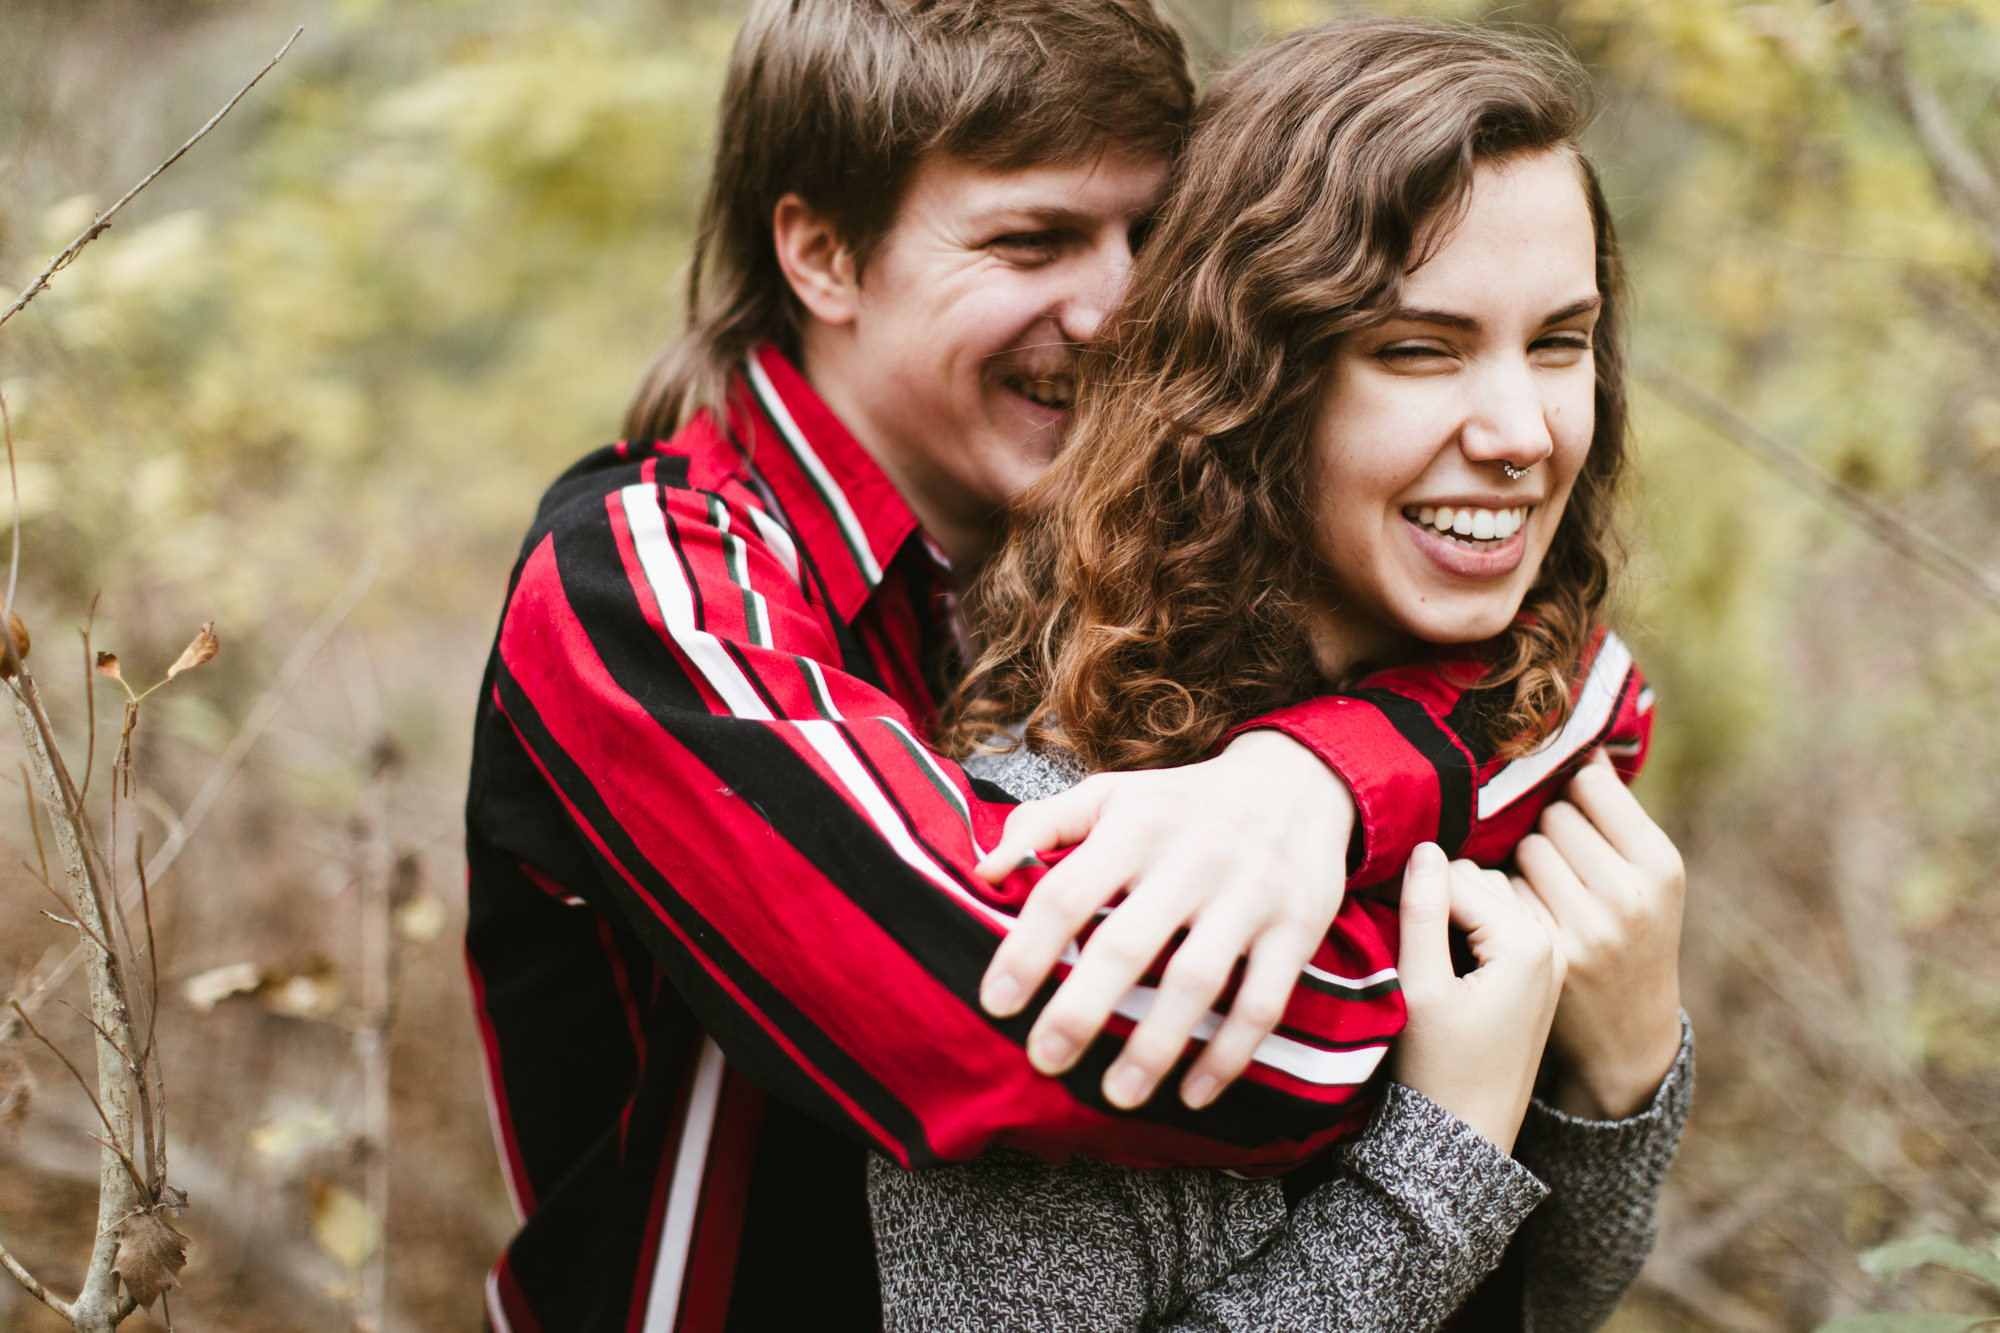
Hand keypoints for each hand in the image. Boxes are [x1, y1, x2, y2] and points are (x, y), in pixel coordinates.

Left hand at [974, 730, 1354, 1109]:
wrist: (1299, 782)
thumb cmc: (1183, 802)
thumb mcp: (1112, 793)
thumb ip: (1044, 823)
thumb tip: (986, 871)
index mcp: (1136, 824)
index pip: (1067, 892)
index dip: (1027, 950)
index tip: (996, 1002)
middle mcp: (1193, 857)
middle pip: (1126, 945)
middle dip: (1080, 1011)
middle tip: (1044, 1060)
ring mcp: (1250, 894)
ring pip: (1196, 982)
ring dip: (1154, 1047)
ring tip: (1118, 1095)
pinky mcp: (1297, 928)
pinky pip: (1263, 1002)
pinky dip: (1228, 1055)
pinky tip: (1193, 1094)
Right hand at [1393, 845, 1563, 1152]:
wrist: (1469, 1136)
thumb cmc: (1438, 1068)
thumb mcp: (1421, 987)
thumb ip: (1422, 912)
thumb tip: (1423, 848)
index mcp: (1526, 942)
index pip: (1457, 877)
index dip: (1409, 889)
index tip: (1377, 913)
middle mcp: (1549, 942)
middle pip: (1478, 880)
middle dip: (1435, 896)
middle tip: (1395, 929)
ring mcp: (1549, 959)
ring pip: (1489, 899)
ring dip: (1451, 910)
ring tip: (1417, 946)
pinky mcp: (1539, 975)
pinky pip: (1500, 924)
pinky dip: (1469, 929)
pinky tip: (1443, 959)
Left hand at [1513, 752, 1685, 1120]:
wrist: (1627, 1036)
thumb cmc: (1634, 935)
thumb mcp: (1649, 878)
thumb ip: (1617, 816)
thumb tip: (1581, 744)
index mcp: (1661, 865)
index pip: (1590, 784)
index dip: (1572, 793)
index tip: (1573, 811)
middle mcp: (1628, 895)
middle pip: (1552, 815)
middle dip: (1548, 830)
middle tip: (1561, 863)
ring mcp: (1585, 926)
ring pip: (1524, 848)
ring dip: (1524, 861)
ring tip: (1547, 890)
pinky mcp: (1543, 951)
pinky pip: (1502, 889)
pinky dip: (1506, 895)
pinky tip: (1523, 916)